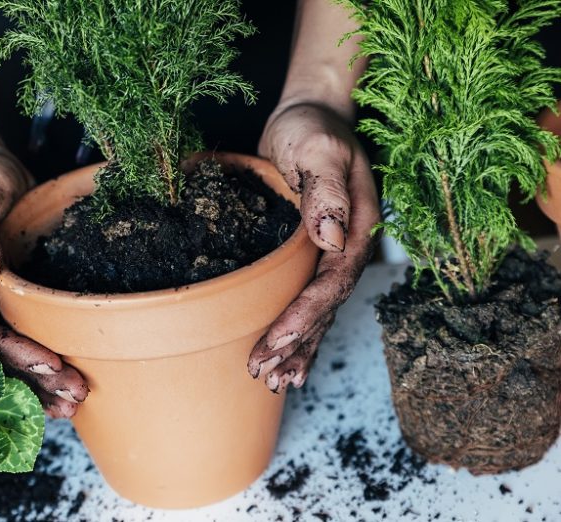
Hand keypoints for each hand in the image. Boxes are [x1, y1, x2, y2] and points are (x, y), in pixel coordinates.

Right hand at [0, 148, 88, 417]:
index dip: (15, 354)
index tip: (50, 364)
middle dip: (35, 382)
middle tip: (73, 397)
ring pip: (14, 358)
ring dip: (42, 385)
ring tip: (74, 404)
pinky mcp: (16, 306)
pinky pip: (30, 339)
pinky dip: (48, 365)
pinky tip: (69, 384)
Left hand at [248, 103, 379, 391]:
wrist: (310, 116)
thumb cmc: (312, 127)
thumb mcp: (317, 147)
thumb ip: (325, 188)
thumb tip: (329, 236)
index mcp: (357, 226)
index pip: (332, 281)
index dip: (305, 314)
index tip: (277, 341)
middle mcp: (349, 246)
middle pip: (326, 306)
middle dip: (297, 343)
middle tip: (265, 373)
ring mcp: (333, 253)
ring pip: (319, 311)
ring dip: (299, 347)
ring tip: (275, 379)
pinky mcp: (313, 253)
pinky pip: (308, 298)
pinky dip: (298, 329)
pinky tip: (285, 354)